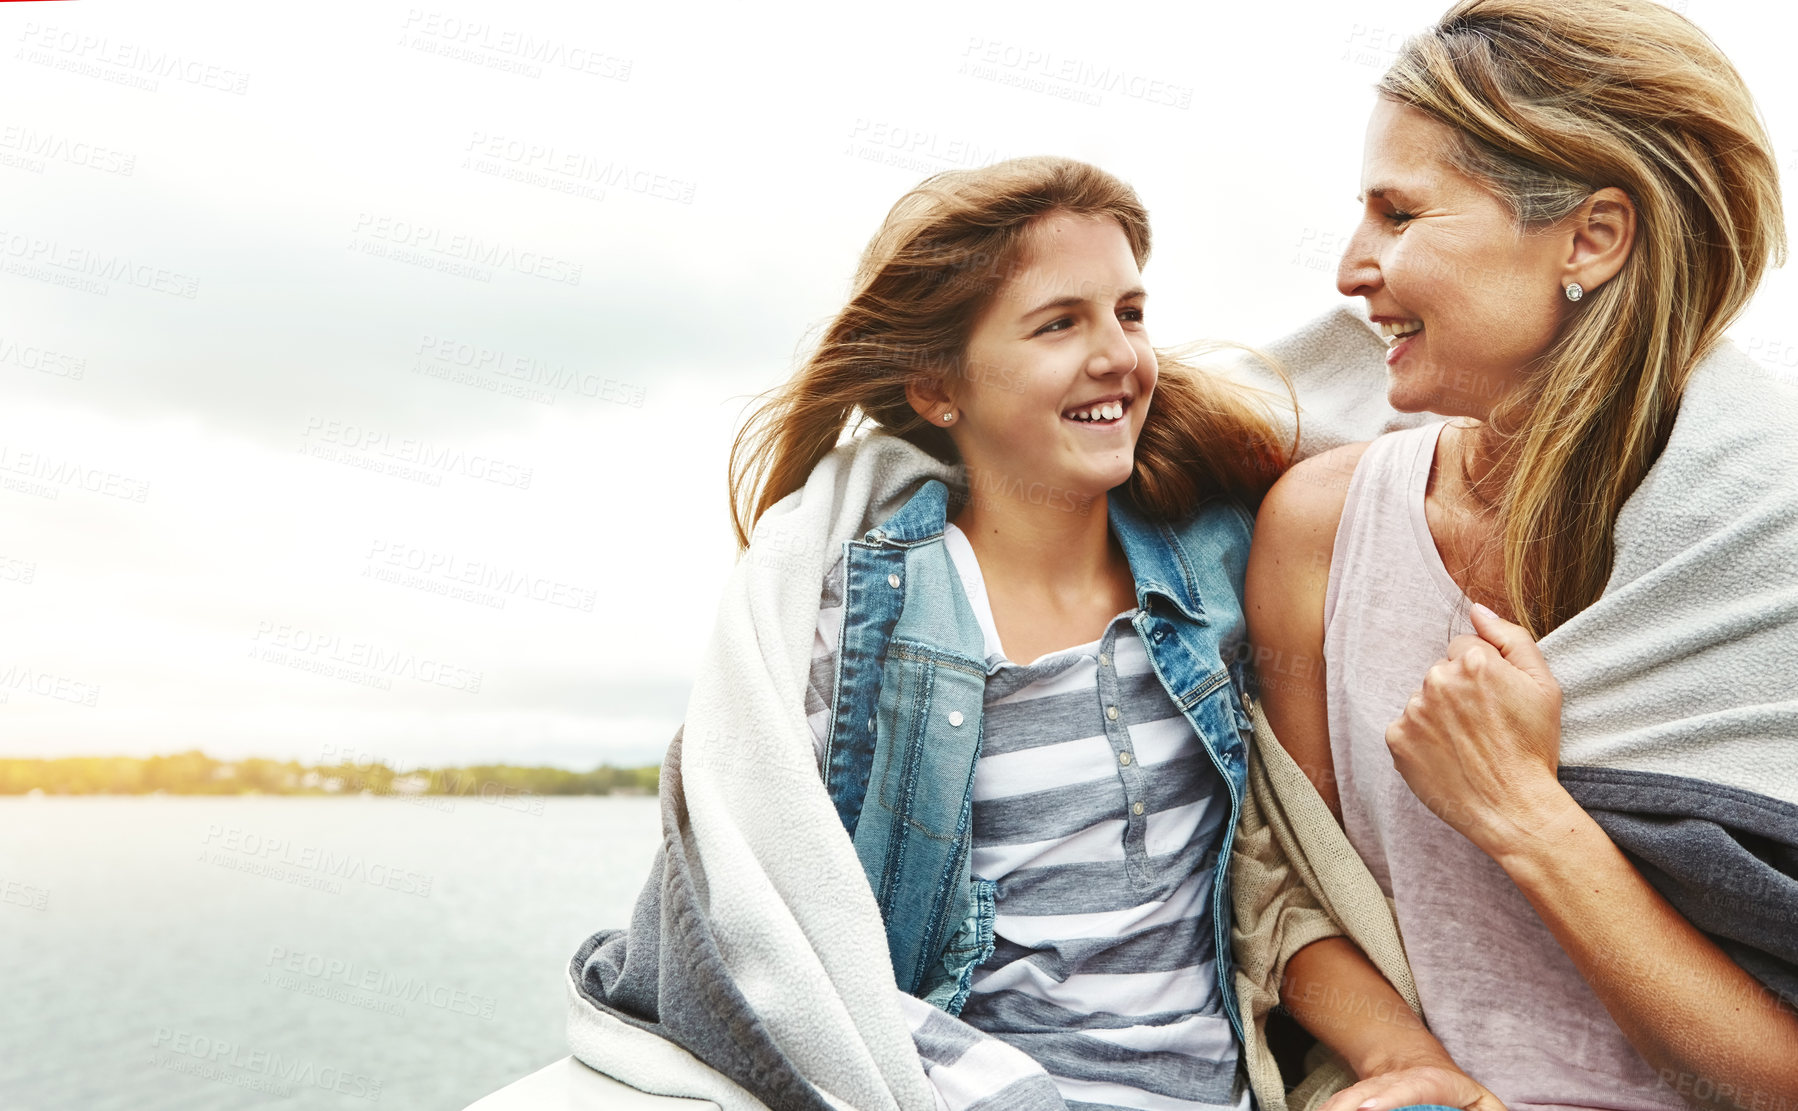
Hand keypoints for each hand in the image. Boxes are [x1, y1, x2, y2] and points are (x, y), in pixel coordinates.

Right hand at [1317, 1062, 1506, 1110]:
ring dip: (1335, 1108)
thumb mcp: (1482, 1103)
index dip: (1387, 1098)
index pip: (1409, 1088)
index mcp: (1431, 1083)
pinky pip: (1340, 1105)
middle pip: (1368, 1092)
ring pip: (1347, 1098)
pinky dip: (1330, 1109)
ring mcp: (1374, 1089)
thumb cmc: (1458, 1096)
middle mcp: (1396, 1082)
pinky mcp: (1358, 1099)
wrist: (1420, 1067)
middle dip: (1348, 1105)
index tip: (1368, 1109)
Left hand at [1384, 603, 1570, 858]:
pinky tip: (1447, 757)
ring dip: (1439, 715)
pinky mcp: (1397, 739)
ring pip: (1423, 699)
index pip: (1464, 648)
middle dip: (1459, 691)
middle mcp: (1437, 680)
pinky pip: (1406, 727)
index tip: (1496, 702)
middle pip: (1442, 672)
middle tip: (1484, 726)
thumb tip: (1476, 610)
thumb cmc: (1533, 747)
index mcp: (1474, 661)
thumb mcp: (1544, 685)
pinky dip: (1421, 739)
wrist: (1514, 807)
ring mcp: (1413, 710)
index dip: (1484, 674)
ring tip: (1468, 745)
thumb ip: (1511, 637)